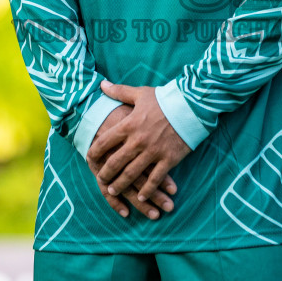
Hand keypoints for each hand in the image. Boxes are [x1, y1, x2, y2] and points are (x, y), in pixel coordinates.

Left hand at [88, 82, 191, 210]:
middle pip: (115, 162)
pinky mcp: (168, 159)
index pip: (105, 141)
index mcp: (129, 124)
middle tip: (100, 180)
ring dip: (121, 184)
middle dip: (105, 173)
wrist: (192, 105)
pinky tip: (141, 196)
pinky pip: (155, 178)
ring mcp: (153, 151)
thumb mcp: (140, 93)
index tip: (89, 158)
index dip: (94, 151)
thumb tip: (101, 84)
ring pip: (132, 173)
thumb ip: (119, 92)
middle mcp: (138, 140)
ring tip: (114, 191)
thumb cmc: (165, 99)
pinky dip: (147, 190)